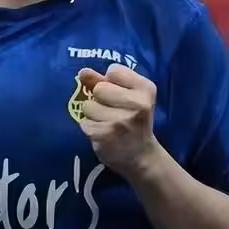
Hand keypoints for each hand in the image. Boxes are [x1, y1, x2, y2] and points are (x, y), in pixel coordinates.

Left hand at [78, 64, 159, 179]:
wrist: (142, 157)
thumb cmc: (133, 120)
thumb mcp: (127, 96)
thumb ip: (104, 80)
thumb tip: (82, 71)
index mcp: (146, 89)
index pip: (114, 70)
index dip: (111, 82)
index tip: (121, 95)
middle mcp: (137, 104)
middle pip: (99, 88)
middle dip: (101, 99)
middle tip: (114, 112)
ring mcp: (121, 121)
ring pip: (88, 105)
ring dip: (94, 115)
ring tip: (108, 124)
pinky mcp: (105, 135)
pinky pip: (84, 122)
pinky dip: (91, 128)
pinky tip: (104, 134)